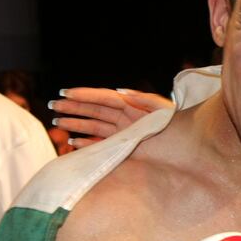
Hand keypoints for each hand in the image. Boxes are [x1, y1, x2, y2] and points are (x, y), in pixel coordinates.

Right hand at [49, 88, 173, 147]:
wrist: (186, 148)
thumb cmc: (177, 126)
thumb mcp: (163, 109)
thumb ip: (143, 99)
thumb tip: (119, 92)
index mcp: (132, 106)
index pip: (103, 98)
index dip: (85, 95)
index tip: (66, 93)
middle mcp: (124, 119)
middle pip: (94, 111)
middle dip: (74, 108)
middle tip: (54, 106)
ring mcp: (122, 133)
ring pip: (94, 127)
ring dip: (76, 125)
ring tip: (57, 123)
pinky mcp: (123, 148)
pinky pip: (101, 144)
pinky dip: (87, 144)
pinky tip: (72, 143)